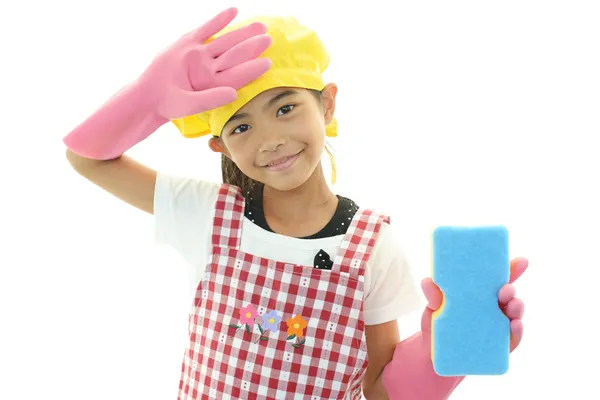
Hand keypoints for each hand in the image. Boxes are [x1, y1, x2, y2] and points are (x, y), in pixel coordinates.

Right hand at [137, 6, 272, 119]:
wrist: (148, 95)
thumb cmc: (169, 105)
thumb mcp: (190, 104)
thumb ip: (211, 99)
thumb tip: (234, 94)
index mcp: (214, 84)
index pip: (238, 75)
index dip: (253, 69)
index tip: (268, 63)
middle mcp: (210, 68)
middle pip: (235, 55)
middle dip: (252, 46)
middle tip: (268, 39)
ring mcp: (200, 55)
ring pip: (225, 42)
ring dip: (242, 33)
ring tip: (260, 26)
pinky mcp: (187, 43)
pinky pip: (206, 29)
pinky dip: (219, 20)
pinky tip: (233, 11)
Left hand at [421, 257, 527, 351]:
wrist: (433, 356)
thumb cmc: (436, 326)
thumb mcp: (433, 308)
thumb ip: (433, 295)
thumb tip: (428, 281)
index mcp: (479, 294)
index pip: (497, 279)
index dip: (511, 269)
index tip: (522, 261)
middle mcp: (492, 308)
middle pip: (507, 295)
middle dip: (510, 289)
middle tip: (505, 289)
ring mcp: (497, 326)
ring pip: (514, 314)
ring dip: (517, 308)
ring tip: (513, 306)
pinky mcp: (498, 346)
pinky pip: (512, 339)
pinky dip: (516, 332)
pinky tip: (515, 326)